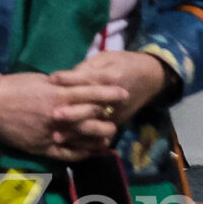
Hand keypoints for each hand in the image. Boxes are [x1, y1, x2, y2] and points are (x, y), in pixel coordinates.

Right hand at [0, 72, 117, 162]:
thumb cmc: (14, 87)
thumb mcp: (40, 80)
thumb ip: (60, 85)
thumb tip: (76, 86)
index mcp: (59, 94)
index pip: (92, 93)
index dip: (110, 93)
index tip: (123, 93)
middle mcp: (60, 114)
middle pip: (93, 118)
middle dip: (108, 117)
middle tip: (116, 116)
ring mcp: (53, 133)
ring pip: (84, 138)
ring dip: (99, 137)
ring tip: (108, 136)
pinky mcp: (44, 147)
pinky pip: (68, 153)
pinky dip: (82, 153)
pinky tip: (91, 152)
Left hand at [49, 50, 175, 128]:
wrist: (151, 78)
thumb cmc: (124, 63)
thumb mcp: (105, 58)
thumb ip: (86, 68)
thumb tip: (65, 79)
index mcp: (110, 77)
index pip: (87, 79)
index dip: (69, 79)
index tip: (51, 79)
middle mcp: (113, 98)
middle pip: (91, 106)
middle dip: (73, 112)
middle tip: (54, 115)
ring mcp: (116, 113)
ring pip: (94, 125)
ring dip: (76, 132)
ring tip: (56, 136)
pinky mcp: (117, 122)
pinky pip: (99, 134)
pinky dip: (83, 140)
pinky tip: (68, 145)